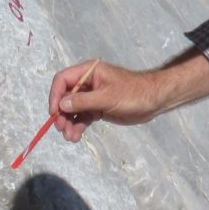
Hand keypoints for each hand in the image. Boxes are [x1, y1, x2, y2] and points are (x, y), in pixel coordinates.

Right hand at [49, 60, 166, 142]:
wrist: (154, 101)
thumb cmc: (133, 93)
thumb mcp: (107, 97)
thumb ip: (84, 101)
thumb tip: (61, 105)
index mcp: (89, 72)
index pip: (63, 80)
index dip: (55, 95)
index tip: (54, 112)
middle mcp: (87, 83)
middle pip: (65, 97)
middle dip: (62, 114)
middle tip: (61, 128)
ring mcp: (92, 97)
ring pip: (73, 110)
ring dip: (69, 123)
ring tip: (70, 137)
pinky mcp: (98, 109)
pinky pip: (82, 118)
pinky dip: (78, 126)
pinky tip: (76, 137)